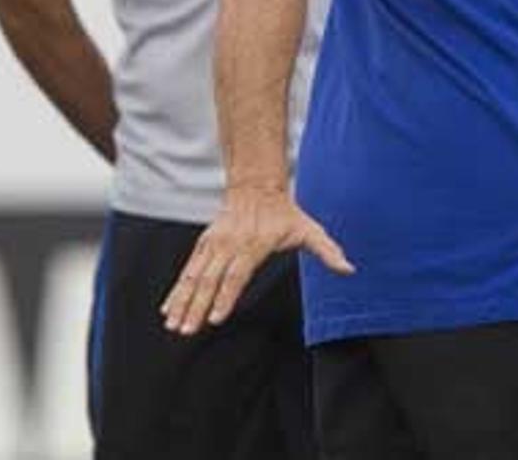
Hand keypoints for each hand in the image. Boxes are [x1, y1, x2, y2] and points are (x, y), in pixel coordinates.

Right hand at [160, 186, 351, 334]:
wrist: (256, 186)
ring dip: (182, 302)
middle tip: (186, 331)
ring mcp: (214, 245)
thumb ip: (328, 252)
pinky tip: (168, 309)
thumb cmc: (285, 214)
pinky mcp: (205, 245)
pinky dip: (177, 290)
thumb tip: (349, 269)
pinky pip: (188, 270)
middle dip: (197, 307)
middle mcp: (229, 245)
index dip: (225, 298)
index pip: (236, 275)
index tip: (214, 318)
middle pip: (210, 281)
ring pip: (195, 277)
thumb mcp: (310, 230)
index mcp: (253, 245)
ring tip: (173, 325)